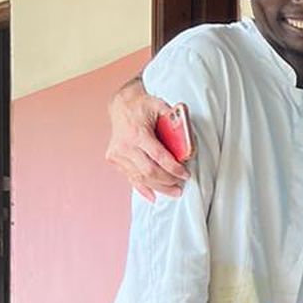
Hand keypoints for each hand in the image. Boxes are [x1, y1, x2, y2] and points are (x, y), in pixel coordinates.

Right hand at [108, 81, 187, 201]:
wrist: (121, 105)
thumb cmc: (143, 106)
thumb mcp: (161, 107)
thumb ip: (174, 121)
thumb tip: (188, 139)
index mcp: (137, 133)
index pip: (159, 157)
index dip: (173, 168)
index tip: (186, 175)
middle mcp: (125, 146)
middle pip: (149, 171)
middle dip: (168, 181)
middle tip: (181, 186)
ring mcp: (118, 154)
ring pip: (140, 178)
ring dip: (159, 187)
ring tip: (174, 191)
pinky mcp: (114, 159)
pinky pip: (130, 177)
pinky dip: (142, 188)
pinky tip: (153, 196)